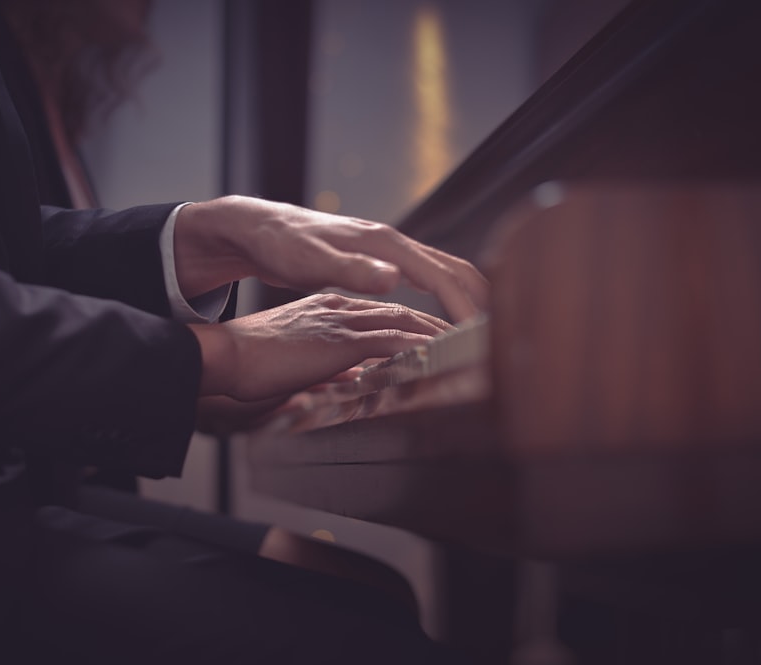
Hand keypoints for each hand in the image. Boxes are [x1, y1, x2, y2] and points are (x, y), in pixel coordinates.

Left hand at [174, 195, 488, 322]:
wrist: (261, 228)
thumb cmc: (283, 247)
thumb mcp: (312, 263)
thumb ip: (354, 272)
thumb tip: (396, 278)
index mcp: (385, 245)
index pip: (441, 278)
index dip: (464, 308)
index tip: (480, 339)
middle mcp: (394, 243)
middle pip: (455, 269)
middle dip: (481, 301)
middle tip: (499, 339)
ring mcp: (390, 249)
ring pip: (445, 270)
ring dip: (468, 297)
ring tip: (482, 332)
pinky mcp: (382, 258)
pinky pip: (429, 275)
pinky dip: (448, 294)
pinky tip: (446, 316)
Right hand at [187, 293, 450, 401]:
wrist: (226, 355)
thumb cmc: (253, 361)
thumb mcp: (298, 359)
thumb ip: (329, 364)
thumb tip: (352, 378)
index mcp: (330, 309)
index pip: (385, 310)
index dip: (417, 320)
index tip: (441, 331)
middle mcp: (340, 309)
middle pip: (403, 310)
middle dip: (439, 320)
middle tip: (469, 331)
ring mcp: (342, 321)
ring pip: (404, 320)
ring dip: (440, 330)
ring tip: (468, 341)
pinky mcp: (341, 341)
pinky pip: (392, 340)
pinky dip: (422, 345)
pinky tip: (444, 352)